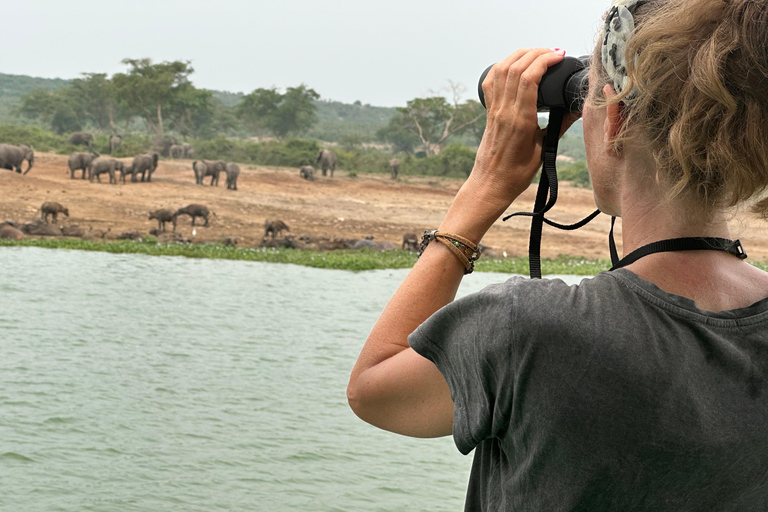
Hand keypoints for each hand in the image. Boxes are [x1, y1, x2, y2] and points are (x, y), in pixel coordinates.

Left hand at [467, 48, 580, 209]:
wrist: (490, 185)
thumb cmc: (516, 174)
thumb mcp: (544, 151)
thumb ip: (560, 126)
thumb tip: (578, 109)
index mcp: (520, 120)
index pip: (528, 78)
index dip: (543, 60)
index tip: (559, 56)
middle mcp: (504, 111)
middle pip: (514, 68)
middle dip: (535, 53)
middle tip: (553, 53)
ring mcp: (494, 110)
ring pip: (500, 70)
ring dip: (518, 55)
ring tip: (537, 53)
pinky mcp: (489, 112)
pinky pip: (491, 82)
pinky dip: (502, 67)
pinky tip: (514, 65)